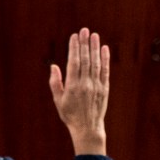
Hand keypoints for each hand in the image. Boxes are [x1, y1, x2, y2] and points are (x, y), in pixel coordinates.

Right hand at [49, 27, 111, 155]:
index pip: (73, 62)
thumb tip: (53, 66)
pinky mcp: (104, 88)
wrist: (87, 128)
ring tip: (94, 35)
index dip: (74, 48)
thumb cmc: (70, 114)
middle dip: (84, 44)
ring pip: (95, 63)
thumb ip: (55, 83)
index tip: (74, 36)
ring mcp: (96, 86)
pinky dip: (105, 59)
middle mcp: (85, 84)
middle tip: (84, 30)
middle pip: (85, 60)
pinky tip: (104, 49)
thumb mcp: (58, 100)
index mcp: (72, 86)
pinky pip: (105, 71)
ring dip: (95, 48)